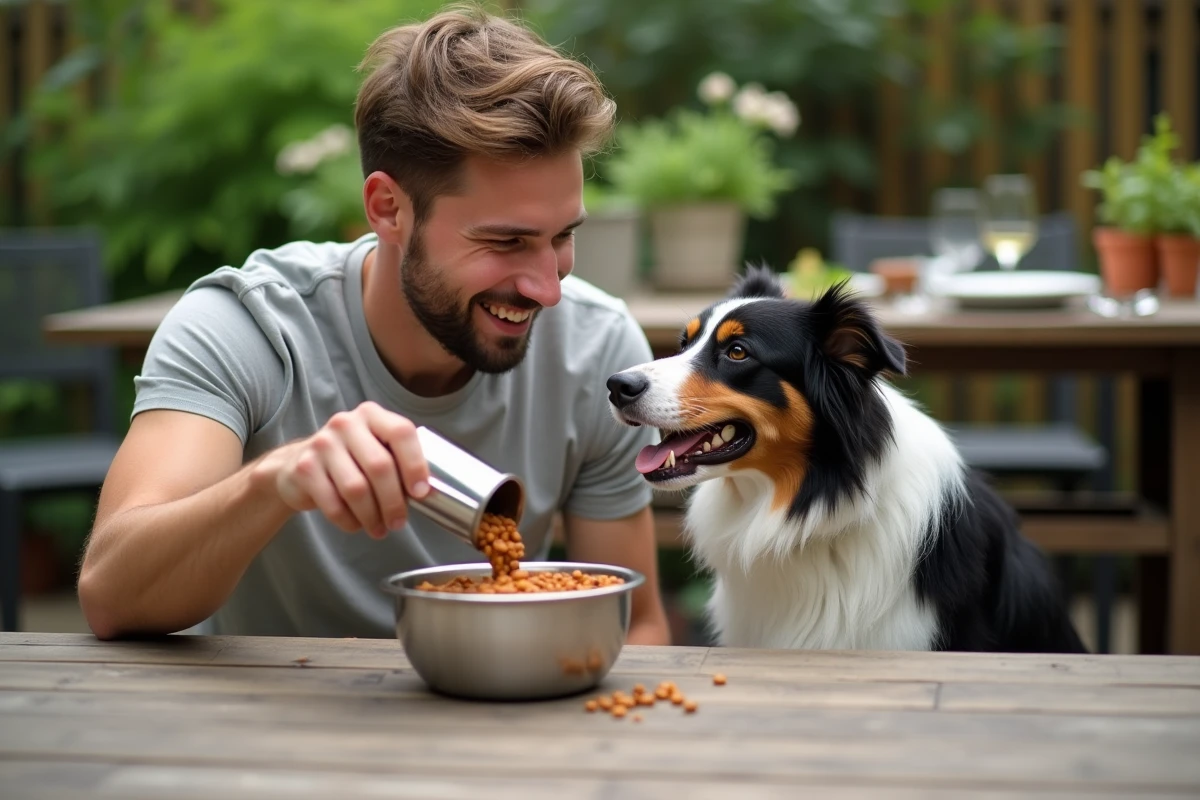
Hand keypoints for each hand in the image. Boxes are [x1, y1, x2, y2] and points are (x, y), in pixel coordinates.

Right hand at [267, 401, 429, 538]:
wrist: (298, 466)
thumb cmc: (350, 460)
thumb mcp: (375, 448)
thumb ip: (398, 459)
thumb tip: (426, 491)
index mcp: (372, 415)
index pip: (401, 432)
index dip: (415, 464)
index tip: (421, 492)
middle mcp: (346, 424)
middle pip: (380, 466)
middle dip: (394, 501)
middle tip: (399, 522)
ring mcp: (322, 444)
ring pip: (356, 489)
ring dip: (372, 516)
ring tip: (379, 529)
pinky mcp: (305, 468)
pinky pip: (334, 504)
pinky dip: (349, 521)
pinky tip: (356, 525)